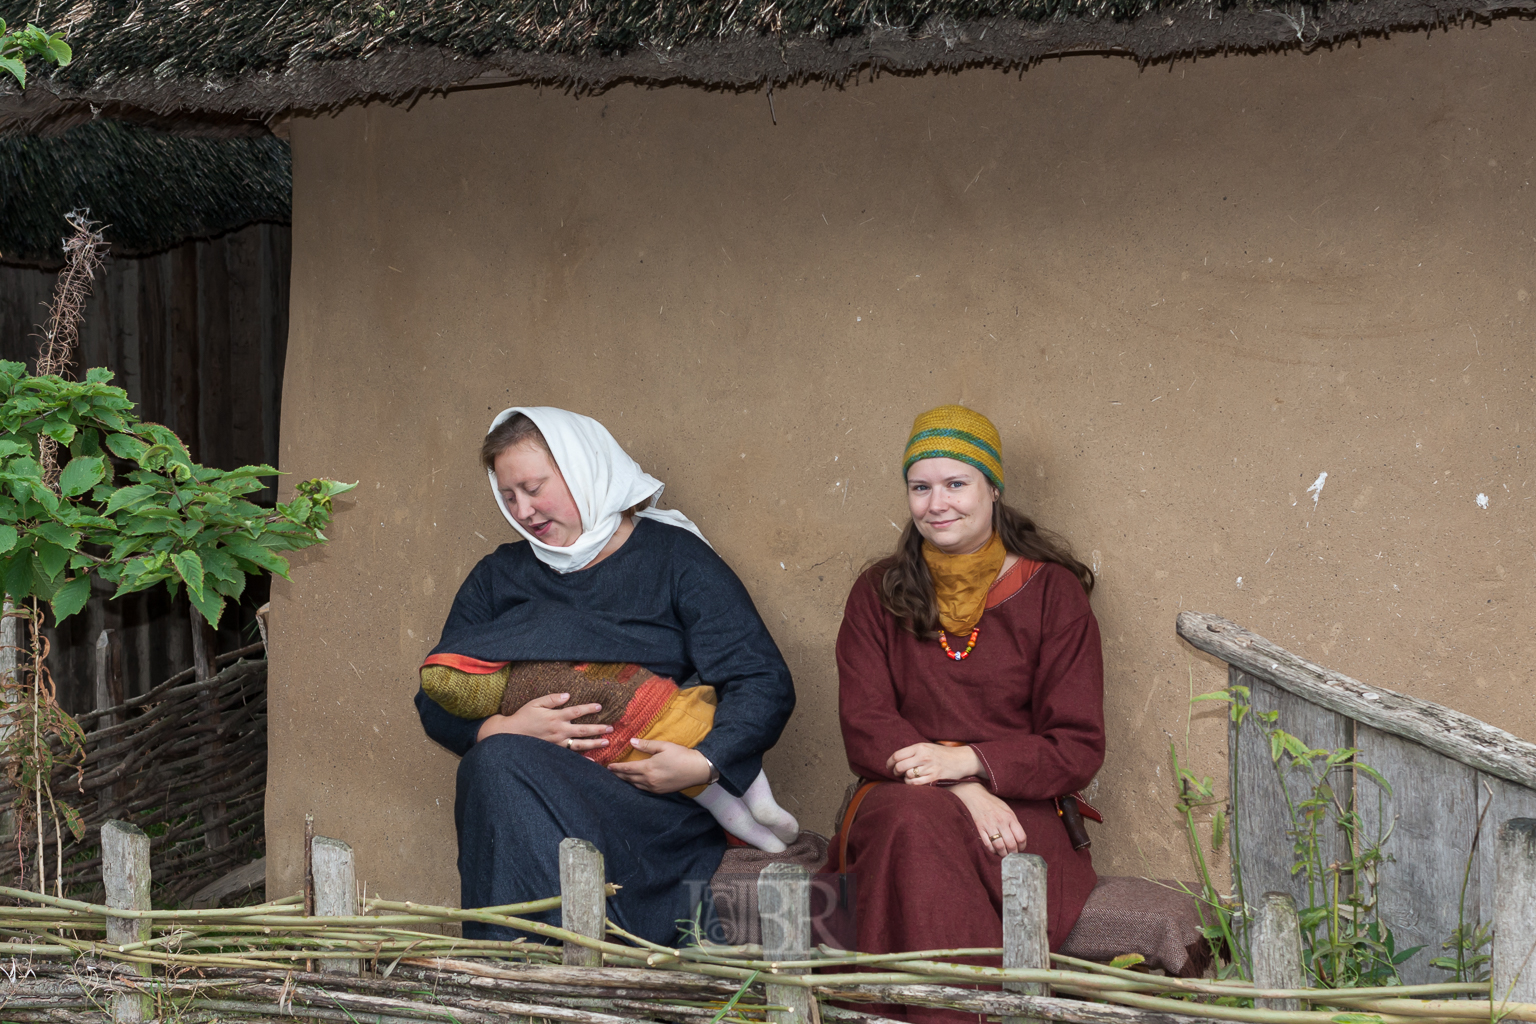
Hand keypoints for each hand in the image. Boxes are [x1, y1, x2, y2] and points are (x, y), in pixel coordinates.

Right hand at [476, 692, 611, 750]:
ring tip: (607, 742)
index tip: (600, 706)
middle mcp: (559, 730)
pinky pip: (571, 755)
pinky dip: (582, 759)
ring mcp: (557, 743)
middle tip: (611, 728)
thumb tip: (568, 695)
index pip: (576, 711)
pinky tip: (593, 761)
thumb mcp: (536, 703)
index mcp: (555, 717)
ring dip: (595, 743)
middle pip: (583, 730)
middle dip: (598, 728)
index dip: (589, 708)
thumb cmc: (522, 717)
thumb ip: (552, 699)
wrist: (509, 735)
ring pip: (580, 744)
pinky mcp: (554, 751)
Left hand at [608, 738, 713, 793]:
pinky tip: (635, 782)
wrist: (697, 769)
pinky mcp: (660, 791)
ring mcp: (655, 787)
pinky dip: (636, 785)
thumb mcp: (664, 746)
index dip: (616, 768)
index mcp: (648, 768)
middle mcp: (649, 780)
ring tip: (620, 777)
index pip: (627, 768)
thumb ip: (647, 745)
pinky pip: (643, 789)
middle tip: (610, 773)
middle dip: (618, 775)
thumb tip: (632, 741)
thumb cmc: (681, 755)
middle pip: (629, 778)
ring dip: (626, 781)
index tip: (608, 766)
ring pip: (635, 785)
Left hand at [886, 742, 982, 784]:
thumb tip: (895, 760)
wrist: (961, 759)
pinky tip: (913, 781)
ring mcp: (929, 768)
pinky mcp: (933, 778)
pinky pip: (915, 783)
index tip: (888, 766)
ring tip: (906, 776)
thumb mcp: (926, 747)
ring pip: (906, 776)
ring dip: (904, 778)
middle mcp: (923, 757)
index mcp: (919, 747)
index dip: (889, 762)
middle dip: (895, 771)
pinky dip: (911, 783)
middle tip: (896, 773)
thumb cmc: (941, 754)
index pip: (897, 755)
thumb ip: (912, 752)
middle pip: (899, 766)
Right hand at [949, 782, 1026, 855]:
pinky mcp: (980, 829)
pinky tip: (994, 849)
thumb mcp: (1007, 810)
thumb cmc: (993, 804)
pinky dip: (992, 850)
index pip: (1021, 837)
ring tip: (1003, 854)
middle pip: (1011, 844)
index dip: (1022, 846)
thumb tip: (1019, 840)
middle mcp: (1001, 822)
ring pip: (1000, 846)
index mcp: (1010, 817)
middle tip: (1012, 853)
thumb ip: (1014, 824)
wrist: (976, 797)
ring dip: (1003, 853)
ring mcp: (990, 826)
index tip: (1020, 848)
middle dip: (1013, 852)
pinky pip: (988, 845)